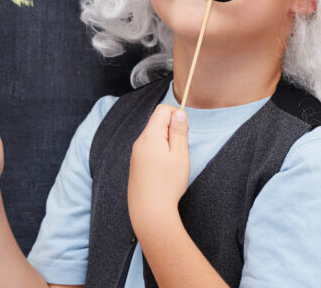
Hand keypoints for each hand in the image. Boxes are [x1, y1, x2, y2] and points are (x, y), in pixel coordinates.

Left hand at [128, 104, 189, 236]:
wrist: (149, 210)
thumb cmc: (167, 183)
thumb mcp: (180, 154)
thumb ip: (179, 131)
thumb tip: (179, 113)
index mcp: (150, 136)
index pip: (162, 110)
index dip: (177, 115)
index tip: (185, 132)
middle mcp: (139, 142)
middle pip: (157, 123)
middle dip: (173, 131)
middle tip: (181, 151)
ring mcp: (136, 154)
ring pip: (154, 137)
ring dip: (167, 143)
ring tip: (173, 163)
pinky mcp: (136, 164)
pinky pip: (149, 150)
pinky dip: (160, 154)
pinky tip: (165, 171)